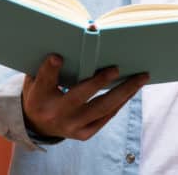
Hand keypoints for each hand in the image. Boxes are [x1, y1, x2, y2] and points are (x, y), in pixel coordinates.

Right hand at [21, 54, 148, 140]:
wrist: (38, 125)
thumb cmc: (41, 93)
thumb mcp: (37, 78)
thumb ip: (49, 65)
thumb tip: (72, 43)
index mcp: (39, 97)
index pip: (45, 79)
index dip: (50, 68)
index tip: (57, 56)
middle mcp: (56, 114)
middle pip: (79, 96)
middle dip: (99, 82)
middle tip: (116, 68)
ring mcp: (72, 127)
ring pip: (102, 108)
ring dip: (124, 92)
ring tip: (141, 77)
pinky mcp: (84, 134)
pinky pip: (106, 117)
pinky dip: (119, 102)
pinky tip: (131, 90)